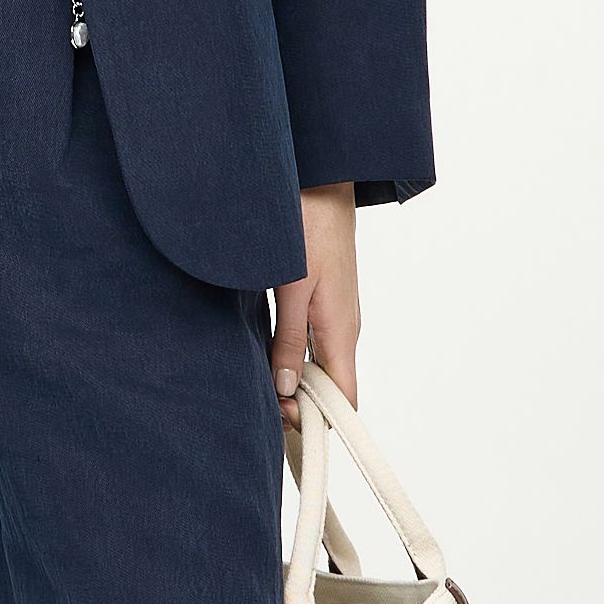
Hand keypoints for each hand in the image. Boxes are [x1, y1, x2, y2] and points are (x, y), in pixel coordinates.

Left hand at [271, 183, 361, 415]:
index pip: (345, 399)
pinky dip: (292, 356)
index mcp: (342, 329)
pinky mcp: (322, 298)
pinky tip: (266, 354)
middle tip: (260, 409)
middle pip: (330, 386)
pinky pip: (312, 340)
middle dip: (299, 404)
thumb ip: (289, 339)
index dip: (318, 421)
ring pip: (319, 364)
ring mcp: (334, 313)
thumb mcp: (291, 285)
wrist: (321, 177)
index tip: (284, 426)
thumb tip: (288, 389)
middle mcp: (343, 327)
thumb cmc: (308, 223)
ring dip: (293, 381)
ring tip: (259, 387)